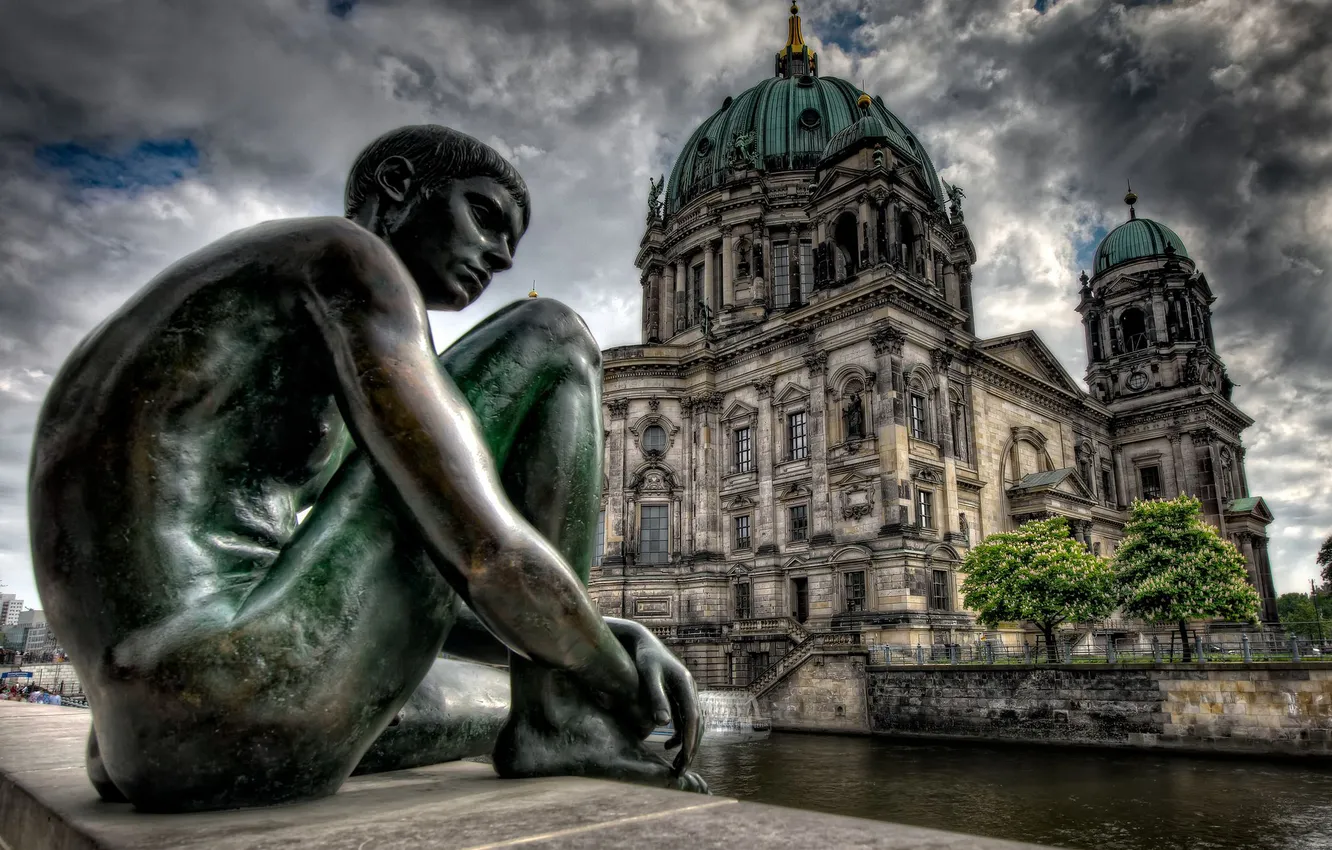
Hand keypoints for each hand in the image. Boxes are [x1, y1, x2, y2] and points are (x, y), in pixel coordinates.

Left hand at [605, 617, 702, 776]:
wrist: (642, 640)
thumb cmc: (643, 657)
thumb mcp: (648, 675)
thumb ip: (656, 697)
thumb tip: (662, 723)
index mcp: (686, 684)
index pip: (693, 719)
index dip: (690, 742)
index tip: (685, 762)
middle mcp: (690, 689)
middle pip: (697, 724)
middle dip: (691, 749)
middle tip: (681, 771)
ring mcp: (687, 692)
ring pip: (694, 724)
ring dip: (688, 744)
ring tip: (677, 764)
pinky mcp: (679, 695)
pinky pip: (686, 719)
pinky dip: (680, 735)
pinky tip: (667, 745)